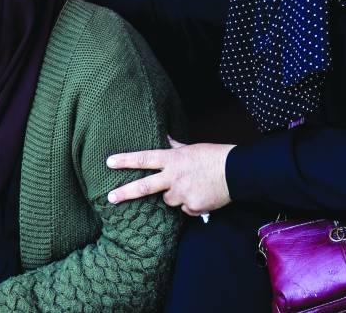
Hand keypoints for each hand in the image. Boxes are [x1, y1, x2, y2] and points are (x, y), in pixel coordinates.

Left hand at [105, 137, 234, 216]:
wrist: (236, 172)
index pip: (144, 159)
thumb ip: (174, 146)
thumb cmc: (213, 156)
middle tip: (110, 197)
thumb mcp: (191, 148)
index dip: (126, 161)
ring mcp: (182, 193)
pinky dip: (192, 205)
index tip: (109, 162)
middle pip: (144, 186)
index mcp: (173, 159)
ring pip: (169, 200)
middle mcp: (174, 177)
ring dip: (176, 196)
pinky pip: (186, 209)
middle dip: (125, 192)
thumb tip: (164, 136)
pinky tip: (203, 196)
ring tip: (193, 187)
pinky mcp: (192, 206)